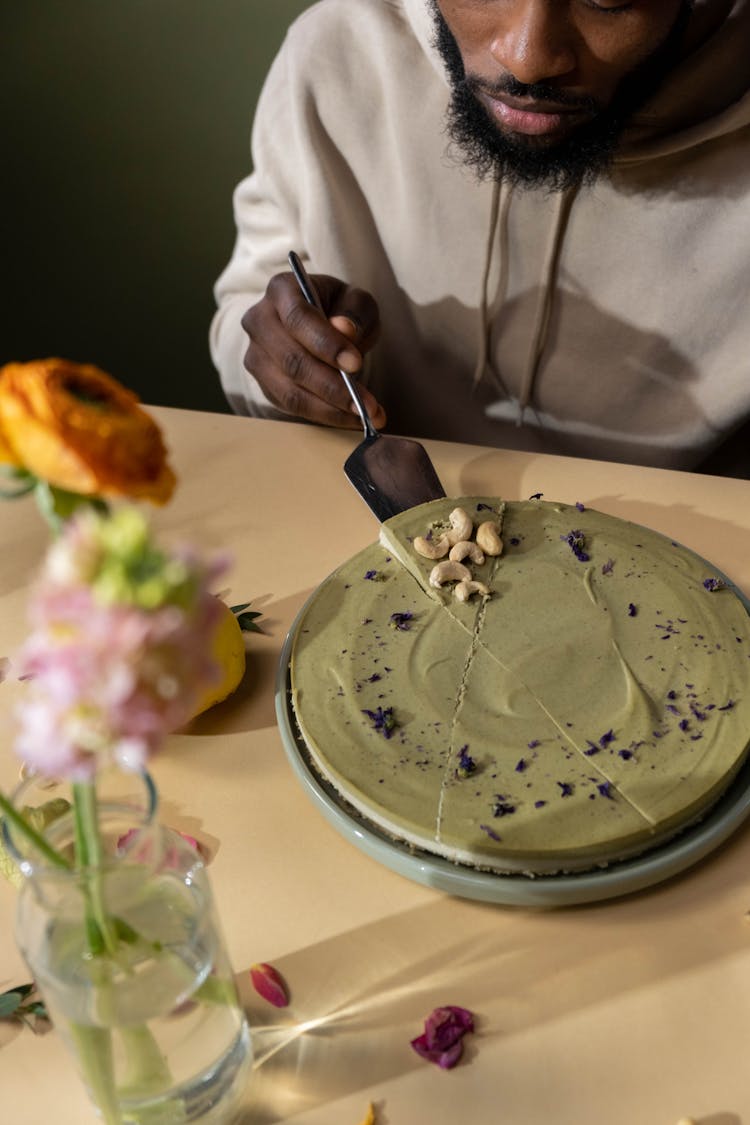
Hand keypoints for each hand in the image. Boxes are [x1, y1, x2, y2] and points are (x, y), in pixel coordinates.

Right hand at [241, 271, 384, 428]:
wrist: (321, 324)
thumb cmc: (340, 309)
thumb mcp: (356, 301)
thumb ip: (355, 313)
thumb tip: (345, 330)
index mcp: (281, 290)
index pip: (298, 319)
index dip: (326, 344)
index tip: (355, 364)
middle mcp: (259, 321)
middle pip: (292, 361)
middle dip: (333, 386)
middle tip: (368, 404)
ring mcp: (256, 356)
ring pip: (290, 391)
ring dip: (331, 409)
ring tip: (366, 415)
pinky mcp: (264, 384)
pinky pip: (292, 406)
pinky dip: (324, 415)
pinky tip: (352, 418)